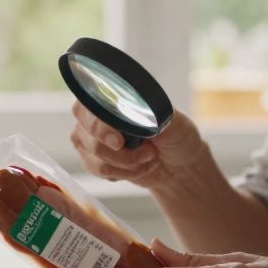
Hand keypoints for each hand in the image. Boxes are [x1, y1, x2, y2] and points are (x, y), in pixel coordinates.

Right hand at [69, 102, 208, 189]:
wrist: (179, 165)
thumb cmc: (176, 136)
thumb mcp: (171, 121)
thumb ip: (151, 114)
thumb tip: (136, 111)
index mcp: (111, 95)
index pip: (88, 107)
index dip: (100, 127)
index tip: (119, 142)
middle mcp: (94, 114)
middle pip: (88, 138)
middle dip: (122, 154)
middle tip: (149, 152)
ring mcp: (90, 138)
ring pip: (96, 160)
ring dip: (127, 165)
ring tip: (149, 158)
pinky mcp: (93, 160)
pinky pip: (100, 172)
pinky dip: (124, 173)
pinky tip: (139, 167)